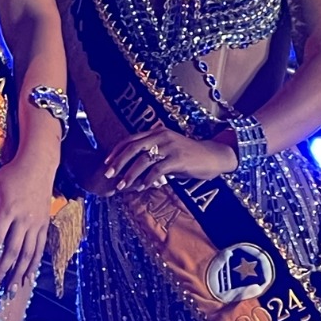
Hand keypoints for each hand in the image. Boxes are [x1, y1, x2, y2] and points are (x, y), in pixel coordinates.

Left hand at [0, 147, 57, 296]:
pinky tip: (28, 278)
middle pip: (12, 251)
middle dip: (2, 271)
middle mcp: (23, 219)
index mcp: (7, 209)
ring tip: (11, 290)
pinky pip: (40, 249)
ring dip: (19, 273)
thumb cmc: (12, 173)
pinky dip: (34, 265)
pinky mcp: (44, 224)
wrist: (40, 164)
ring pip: (28, 254)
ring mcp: (36, 223)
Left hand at [102, 126, 235, 193]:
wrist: (214, 156)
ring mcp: (170, 146)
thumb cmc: (189, 157)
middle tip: (108, 175)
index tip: (106, 163)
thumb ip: (152, 155)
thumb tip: (132, 168)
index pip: (131, 139)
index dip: (116, 151)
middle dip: (118, 162)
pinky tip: (142, 187)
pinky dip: (147, 180)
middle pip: (133, 148)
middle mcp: (161, 136)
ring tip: (122, 186)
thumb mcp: (168, 151)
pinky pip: (157, 170)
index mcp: (157, 132)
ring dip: (130, 175)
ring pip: (143, 160)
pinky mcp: (178, 159)